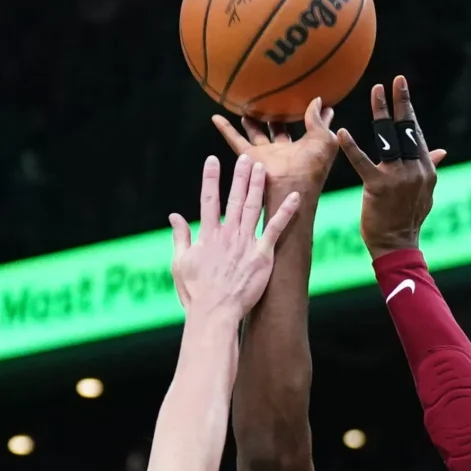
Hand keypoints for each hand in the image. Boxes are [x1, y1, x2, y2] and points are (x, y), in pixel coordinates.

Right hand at [170, 154, 302, 318]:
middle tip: (246, 157)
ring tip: (262, 167)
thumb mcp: (180, 263)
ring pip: (254, 207)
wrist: (215, 314)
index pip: (208, 200)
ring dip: (258, 185)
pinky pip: (275, 229)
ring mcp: (246, 243)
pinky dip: (286, 212)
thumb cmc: (196, 293)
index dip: (210, 179)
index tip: (212, 160)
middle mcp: (228, 235)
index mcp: (207, 235)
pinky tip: (295, 197)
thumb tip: (174, 216)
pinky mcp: (262, 255)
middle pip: (234, 198)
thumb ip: (179, 237)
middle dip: (240, 176)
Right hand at [211, 99, 341, 191]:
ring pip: (255, 133)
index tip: (309, 97)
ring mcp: (266, 154)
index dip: (309, 114)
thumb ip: (319, 120)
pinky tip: (216, 117)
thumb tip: (318, 101)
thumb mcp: (324, 140)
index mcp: (304, 147)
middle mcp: (284, 150)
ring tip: (246, 107)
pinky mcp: (251, 157)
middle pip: (277, 129)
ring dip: (251, 121)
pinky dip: (225, 129)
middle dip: (275, 116)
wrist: (293, 187)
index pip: (307, 126)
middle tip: (271, 100)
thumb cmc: (313, 167)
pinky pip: (235, 140)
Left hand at [336, 76, 448, 257]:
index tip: (401, 88)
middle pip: (407, 129)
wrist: (397, 245)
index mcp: (425, 169)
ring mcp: (398, 177)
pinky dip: (352, 147)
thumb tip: (442, 151)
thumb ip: (430, 168)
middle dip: (400, 103)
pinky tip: (342, 132)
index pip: (415, 133)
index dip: (408, 109)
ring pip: (389, 139)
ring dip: (382, 113)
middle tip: (394, 81)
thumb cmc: (407, 219)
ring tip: (376, 92)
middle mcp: (415, 169)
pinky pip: (363, 162)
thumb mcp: (425, 192)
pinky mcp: (379, 187)